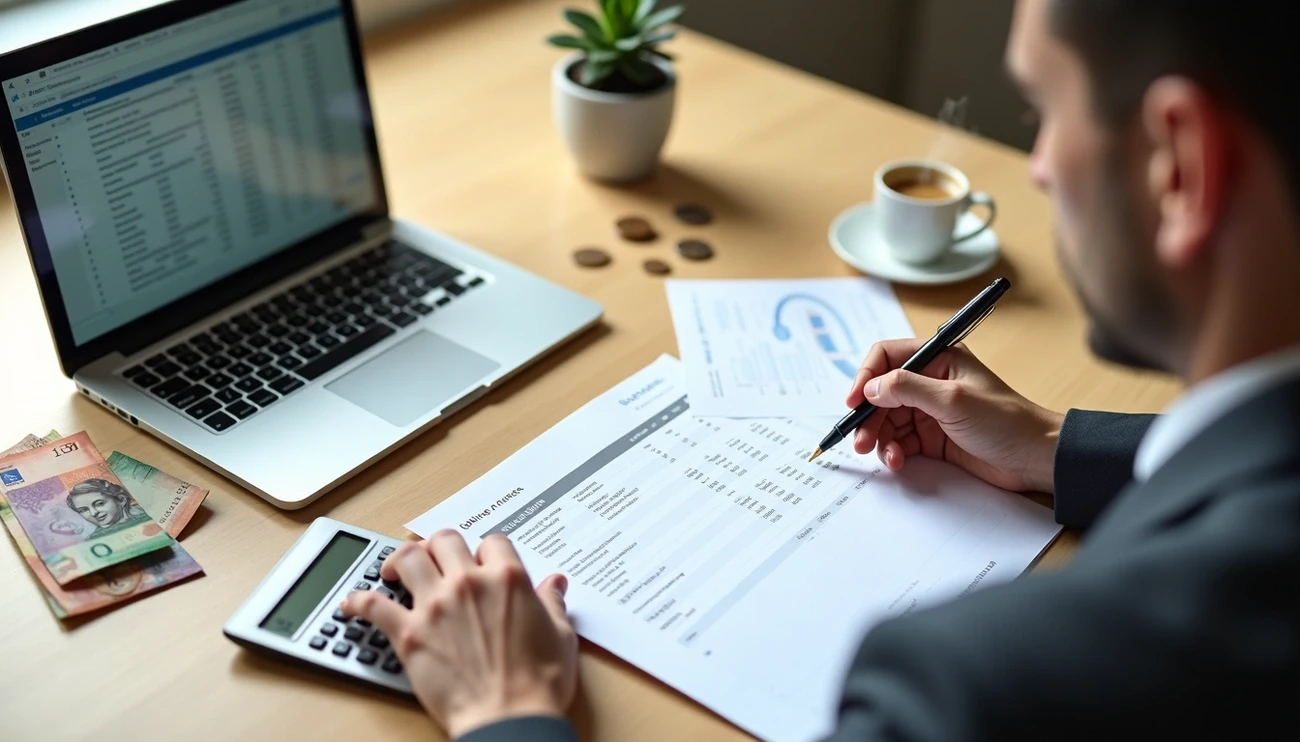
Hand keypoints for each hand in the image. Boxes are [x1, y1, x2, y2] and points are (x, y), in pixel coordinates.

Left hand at [342, 532, 577, 737]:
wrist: (508, 718)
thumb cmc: (538, 684)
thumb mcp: (560, 636)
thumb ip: (552, 603)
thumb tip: (555, 584)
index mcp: (507, 579)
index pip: (492, 542)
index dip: (486, 551)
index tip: (482, 563)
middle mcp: (468, 583)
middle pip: (445, 540)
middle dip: (440, 546)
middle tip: (436, 559)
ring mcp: (436, 607)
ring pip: (407, 558)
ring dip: (400, 560)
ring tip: (394, 569)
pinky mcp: (409, 635)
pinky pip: (373, 606)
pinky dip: (359, 601)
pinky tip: (352, 602)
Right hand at [847, 339, 1063, 492]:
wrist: (1034, 458)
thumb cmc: (1005, 421)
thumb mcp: (953, 399)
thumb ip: (908, 388)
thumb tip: (871, 387)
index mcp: (938, 359)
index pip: (886, 357)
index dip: (865, 376)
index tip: (853, 401)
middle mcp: (929, 382)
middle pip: (881, 394)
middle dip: (868, 417)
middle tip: (861, 440)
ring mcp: (929, 411)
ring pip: (886, 420)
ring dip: (878, 437)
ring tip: (884, 455)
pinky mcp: (931, 438)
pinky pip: (898, 441)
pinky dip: (892, 451)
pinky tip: (898, 461)